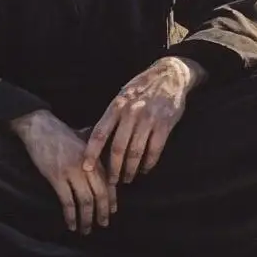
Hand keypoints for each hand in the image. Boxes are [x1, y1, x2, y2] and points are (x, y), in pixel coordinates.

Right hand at [11, 106, 115, 233]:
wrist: (40, 127)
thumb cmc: (62, 133)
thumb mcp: (84, 139)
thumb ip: (94, 151)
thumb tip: (104, 162)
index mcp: (95, 155)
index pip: (108, 181)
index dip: (111, 198)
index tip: (112, 211)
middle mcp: (87, 164)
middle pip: (100, 193)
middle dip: (102, 211)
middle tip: (103, 225)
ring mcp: (72, 170)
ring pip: (85, 199)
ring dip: (87, 218)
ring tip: (86, 230)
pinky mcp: (57, 176)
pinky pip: (67, 201)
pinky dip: (71, 215)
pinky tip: (71, 224)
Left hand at [85, 53, 198, 186]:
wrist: (171, 74)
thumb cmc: (142, 87)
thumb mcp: (123, 96)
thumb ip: (112, 116)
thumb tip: (93, 141)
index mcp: (117, 106)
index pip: (100, 133)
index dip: (91, 153)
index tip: (86, 169)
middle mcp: (131, 112)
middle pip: (118, 148)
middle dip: (113, 169)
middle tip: (111, 182)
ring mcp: (149, 118)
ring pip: (135, 152)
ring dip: (130, 170)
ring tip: (128, 178)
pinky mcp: (164, 123)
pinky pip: (154, 150)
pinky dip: (149, 163)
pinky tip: (145, 169)